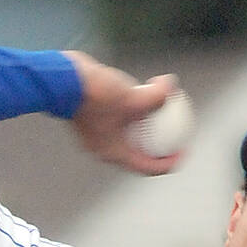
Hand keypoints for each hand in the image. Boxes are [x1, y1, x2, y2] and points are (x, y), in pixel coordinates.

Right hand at [63, 52, 183, 174]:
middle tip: (177, 134)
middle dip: (160, 146)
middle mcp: (105, 149)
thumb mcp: (131, 96)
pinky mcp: (93, 119)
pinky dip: (133, 114)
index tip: (183, 151)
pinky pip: (120, 122)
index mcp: (115, 153)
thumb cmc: (94, 92)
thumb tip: (173, 87)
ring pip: (129, 136)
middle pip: (140, 153)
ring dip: (146, 126)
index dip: (170, 162)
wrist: (62, 80)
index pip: (148, 166)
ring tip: (162, 112)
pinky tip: (143, 94)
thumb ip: (156, 97)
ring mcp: (98, 135)